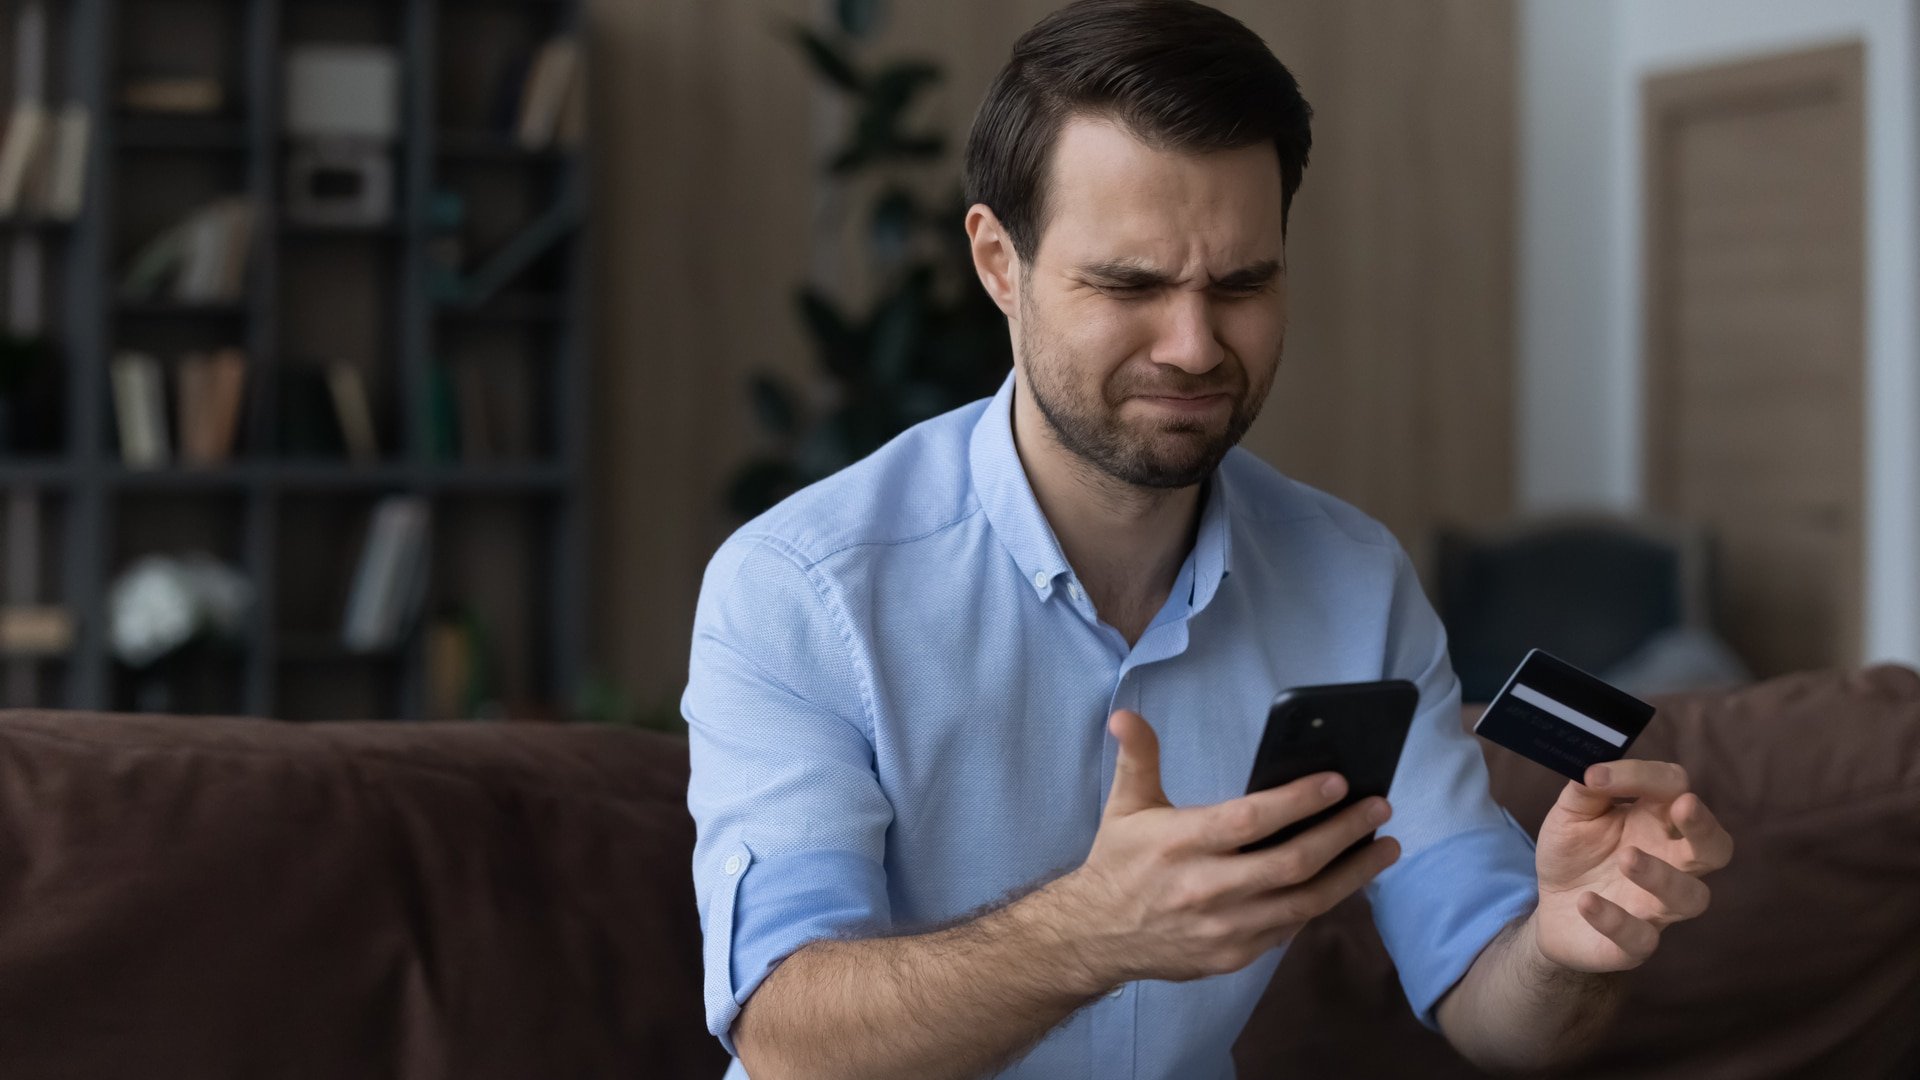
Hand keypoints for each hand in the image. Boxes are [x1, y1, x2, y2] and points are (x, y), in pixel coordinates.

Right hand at [1050, 710, 1401, 989]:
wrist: (1095, 937)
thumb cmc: (1118, 864)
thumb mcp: (1124, 806)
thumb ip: (1137, 758)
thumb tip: (1126, 715)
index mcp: (1181, 842)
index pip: (1250, 820)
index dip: (1298, 801)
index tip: (1339, 782)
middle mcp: (1206, 887)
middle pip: (1291, 863)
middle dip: (1344, 834)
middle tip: (1380, 808)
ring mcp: (1224, 928)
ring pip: (1303, 902)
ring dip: (1351, 874)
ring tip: (1385, 847)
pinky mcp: (1233, 956)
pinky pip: (1289, 928)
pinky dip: (1321, 904)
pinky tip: (1344, 881)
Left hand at [1531, 760, 1733, 972]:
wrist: (1551, 909)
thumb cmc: (1574, 853)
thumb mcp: (1571, 814)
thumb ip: (1584, 790)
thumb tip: (1594, 769)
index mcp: (1658, 822)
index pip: (1673, 789)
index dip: (1642, 776)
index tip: (1595, 776)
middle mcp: (1671, 862)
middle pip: (1716, 847)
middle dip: (1705, 827)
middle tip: (1685, 806)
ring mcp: (1658, 905)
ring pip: (1690, 897)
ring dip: (1662, 876)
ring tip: (1627, 858)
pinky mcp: (1636, 943)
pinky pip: (1641, 938)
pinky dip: (1615, 920)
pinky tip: (1587, 902)